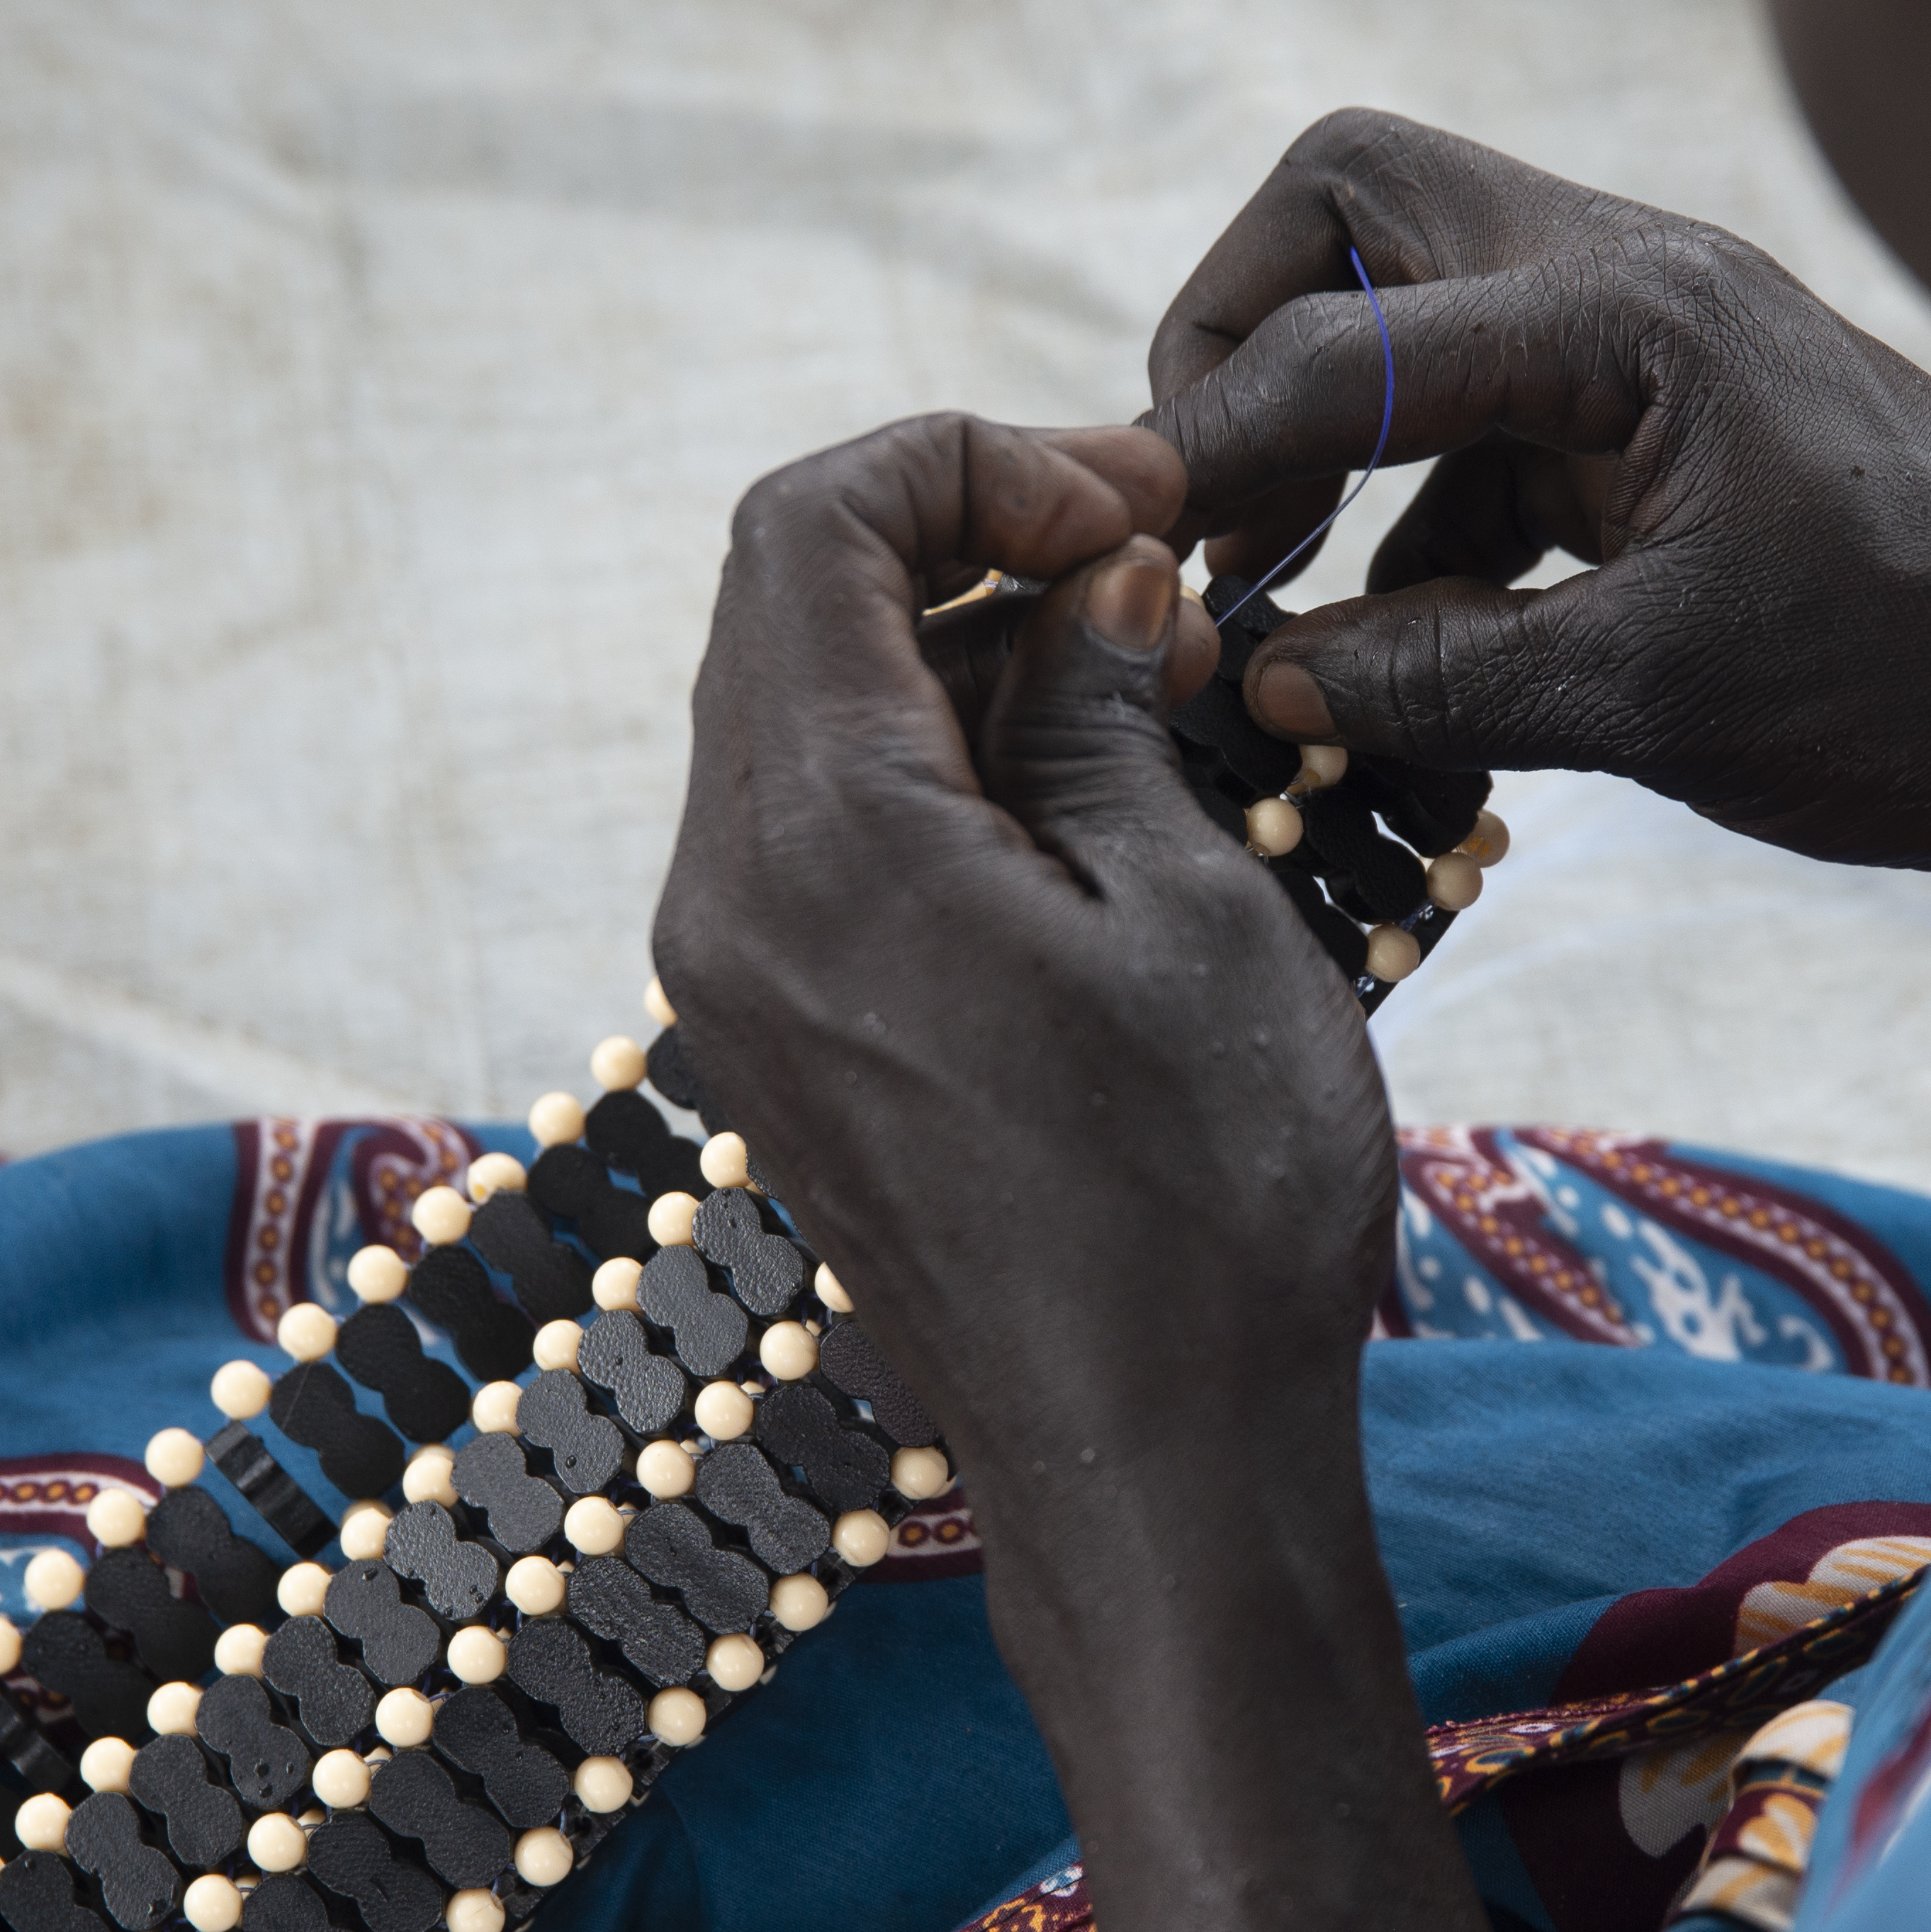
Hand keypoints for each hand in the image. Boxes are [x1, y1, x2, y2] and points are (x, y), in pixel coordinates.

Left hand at [654, 413, 1392, 1534]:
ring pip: (800, 712)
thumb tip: (1091, 585)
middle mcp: (724, 903)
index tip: (1133, 501)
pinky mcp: (772, 1041)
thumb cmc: (1206, 1206)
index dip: (968, 462)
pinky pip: (814, 830)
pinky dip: (931, 761)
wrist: (1153, 1469)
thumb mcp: (1195, 915)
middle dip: (968, 538)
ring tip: (1148, 683)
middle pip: (785, 607)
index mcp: (819, 847)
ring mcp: (730, 983)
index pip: (808, 527)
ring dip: (957, 650)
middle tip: (1159, 571)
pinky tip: (1078, 796)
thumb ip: (1102, 715)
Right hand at [1149, 110, 1930, 984]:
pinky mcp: (1672, 423)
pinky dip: (1417, 513)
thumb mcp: (1656, 702)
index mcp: (1622, 315)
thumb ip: (1434, 679)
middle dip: (1242, 334)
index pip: (1331, 339)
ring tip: (1279, 593)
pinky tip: (1407, 643)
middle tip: (1213, 503)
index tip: (1134, 569)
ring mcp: (1652, 343)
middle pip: (1353, 203)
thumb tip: (1261, 675)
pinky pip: (1490, 421)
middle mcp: (1628, 281)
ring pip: (1416, 307)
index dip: (1200, 454)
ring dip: (1325, 429)